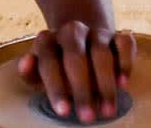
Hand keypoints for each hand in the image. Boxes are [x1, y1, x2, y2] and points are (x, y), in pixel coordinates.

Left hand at [16, 22, 135, 124]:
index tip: (63, 112)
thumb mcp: (39, 72)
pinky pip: (125, 44)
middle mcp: (71, 31)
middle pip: (75, 56)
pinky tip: (123, 84)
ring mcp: (95, 32)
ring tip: (108, 111)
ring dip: (105, 84)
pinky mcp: (118, 36)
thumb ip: (30, 71)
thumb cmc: (56, 67)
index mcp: (47, 39)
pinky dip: (125, 63)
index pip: (48, 61)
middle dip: (82, 89)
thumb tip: (25, 64)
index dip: (56, 87)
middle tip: (87, 117)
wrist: (81, 44)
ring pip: (101, 52)